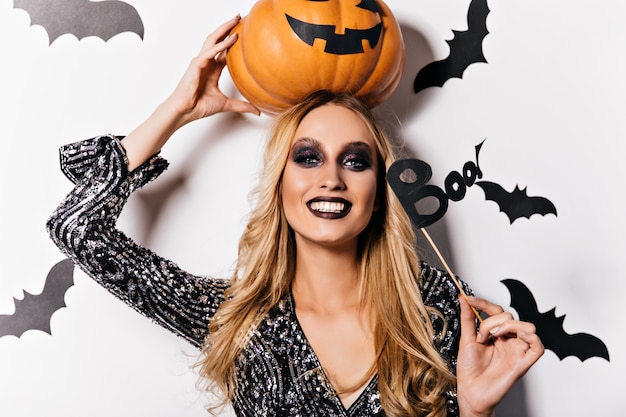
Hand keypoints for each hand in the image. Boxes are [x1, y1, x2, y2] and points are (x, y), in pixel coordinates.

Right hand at [165, 15, 259, 123]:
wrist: (186, 111)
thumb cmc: (200, 106)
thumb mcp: (226, 104)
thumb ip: (242, 105)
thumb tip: (257, 111)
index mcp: (212, 69)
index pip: (223, 51)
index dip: (232, 41)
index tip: (243, 33)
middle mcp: (206, 63)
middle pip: (217, 40)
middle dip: (227, 28)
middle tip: (239, 17)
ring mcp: (200, 62)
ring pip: (212, 40)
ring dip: (224, 29)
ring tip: (235, 20)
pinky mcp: (196, 65)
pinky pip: (210, 52)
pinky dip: (220, 46)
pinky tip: (231, 40)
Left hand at [456, 295, 543, 416]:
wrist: (470, 392)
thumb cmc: (469, 369)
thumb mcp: (466, 339)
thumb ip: (467, 318)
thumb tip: (464, 299)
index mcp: (495, 334)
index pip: (497, 311)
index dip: (484, 303)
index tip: (470, 300)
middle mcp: (508, 340)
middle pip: (510, 317)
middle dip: (493, 321)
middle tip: (481, 335)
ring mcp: (516, 350)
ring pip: (527, 327)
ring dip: (509, 326)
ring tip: (493, 337)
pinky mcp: (523, 363)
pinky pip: (538, 346)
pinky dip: (530, 337)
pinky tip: (514, 338)